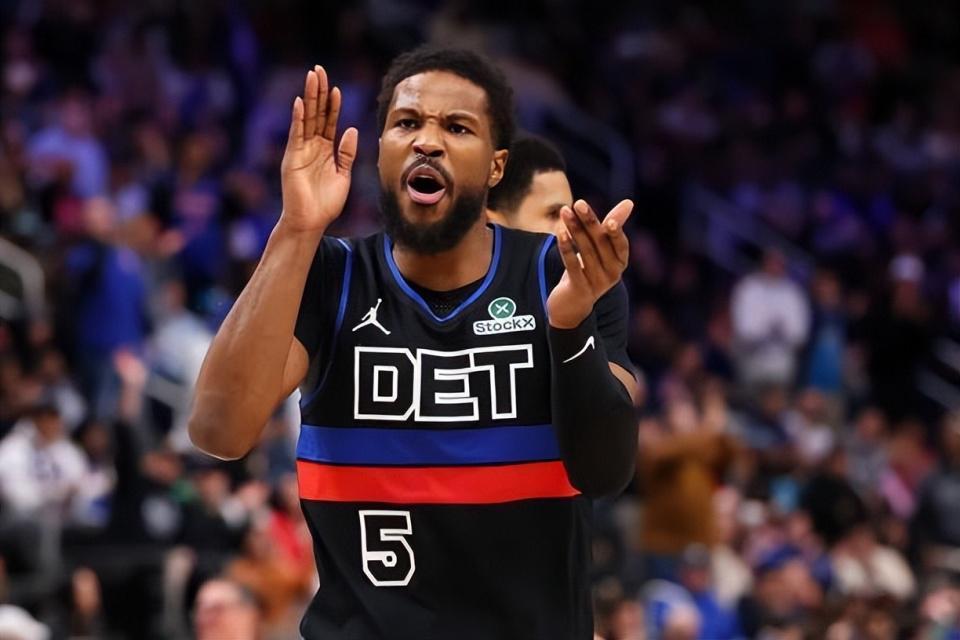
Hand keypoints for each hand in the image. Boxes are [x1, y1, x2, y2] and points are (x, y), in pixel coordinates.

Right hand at [279, 65, 358, 233]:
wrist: (311, 221)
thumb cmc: (326, 203)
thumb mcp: (344, 175)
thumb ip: (347, 153)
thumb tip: (352, 130)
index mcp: (325, 150)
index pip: (329, 121)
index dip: (333, 105)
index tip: (336, 88)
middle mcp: (312, 146)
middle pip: (316, 114)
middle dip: (319, 92)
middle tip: (319, 70)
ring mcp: (301, 150)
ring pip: (306, 118)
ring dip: (309, 97)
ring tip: (312, 77)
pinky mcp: (293, 158)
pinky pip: (296, 134)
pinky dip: (298, 119)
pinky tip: (301, 103)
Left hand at [546, 199, 632, 327]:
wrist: (572, 306)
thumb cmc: (589, 270)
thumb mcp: (602, 249)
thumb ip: (613, 226)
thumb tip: (629, 202)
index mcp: (620, 262)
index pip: (620, 244)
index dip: (615, 232)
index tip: (609, 219)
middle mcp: (612, 274)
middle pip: (600, 244)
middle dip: (589, 222)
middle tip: (578, 203)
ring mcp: (596, 283)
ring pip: (585, 251)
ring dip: (574, 229)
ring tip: (564, 210)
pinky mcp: (579, 288)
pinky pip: (572, 265)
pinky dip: (566, 247)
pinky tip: (560, 232)